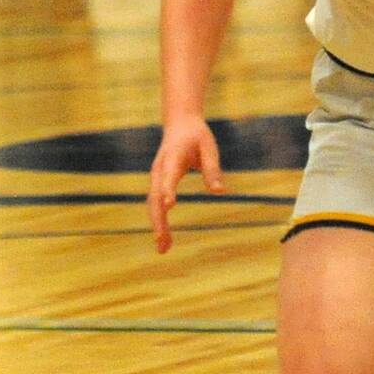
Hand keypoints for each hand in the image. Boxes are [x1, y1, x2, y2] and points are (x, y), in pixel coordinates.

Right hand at [147, 115, 222, 252]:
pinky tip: (165, 239)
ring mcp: (156, 177)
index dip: (168, 189)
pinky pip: (156, 204)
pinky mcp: (157, 183)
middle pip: (155, 197)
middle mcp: (159, 169)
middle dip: (158, 220)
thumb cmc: (197, 135)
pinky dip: (159, 222)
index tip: (170, 205)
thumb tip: (219, 192)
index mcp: (173, 158)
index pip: (169, 176)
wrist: (179, 123)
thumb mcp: (209, 147)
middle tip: (162, 243)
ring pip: (153, 205)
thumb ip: (212, 169)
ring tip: (163, 249)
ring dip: (158, 226)